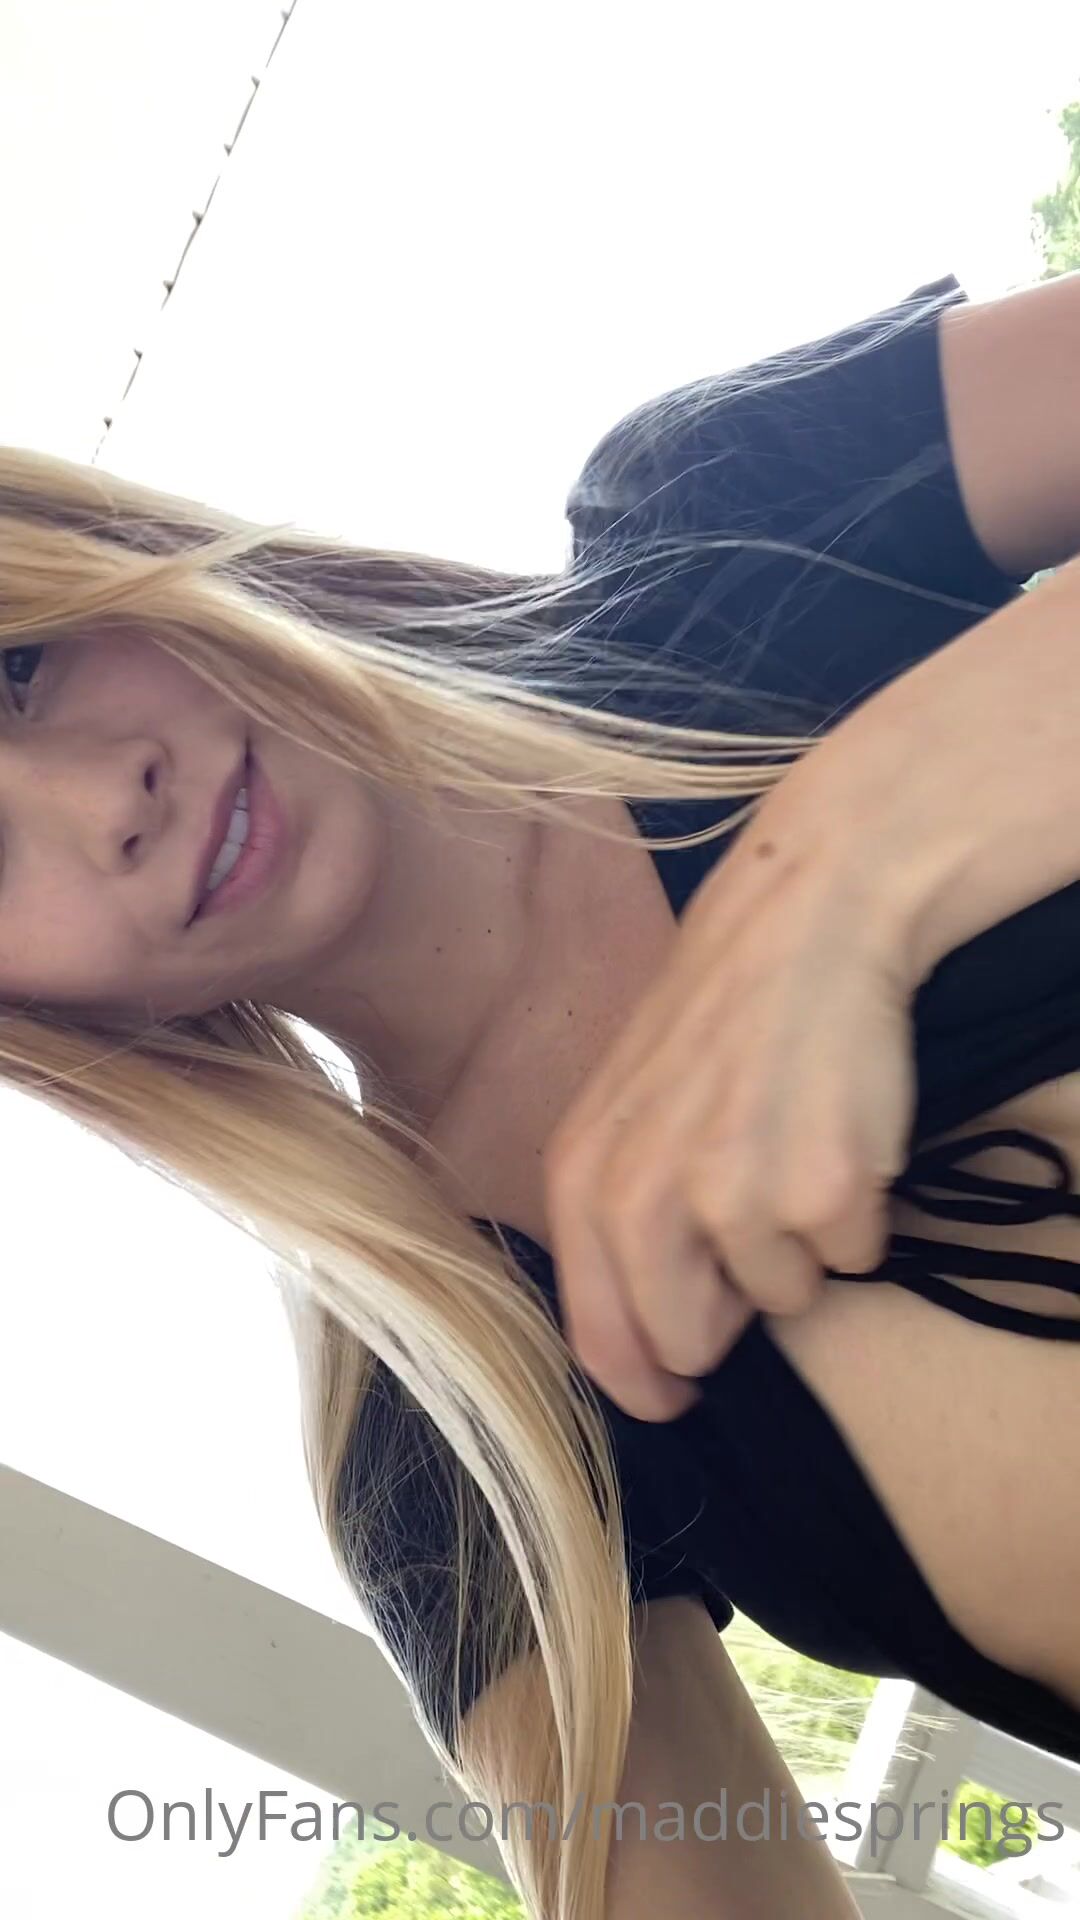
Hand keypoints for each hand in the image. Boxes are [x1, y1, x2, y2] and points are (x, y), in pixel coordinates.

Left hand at [542, 774, 917, 1421]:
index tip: (677, 1395)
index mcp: (582, 1180)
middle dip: (729, 1310)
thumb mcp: (623, 1108)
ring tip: (796, 1148)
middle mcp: (646, 1200)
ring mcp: (736, 1200)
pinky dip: (859, 1214)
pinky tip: (841, 1135)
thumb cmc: (718, 1016)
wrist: (807, 922)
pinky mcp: (824, 1192)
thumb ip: (617, 1218)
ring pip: (785, 1299)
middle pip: (690, 1344)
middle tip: (751, 1223)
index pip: (598, 1341)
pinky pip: (855, 1257)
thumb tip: (648, 1339)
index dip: (644, 1384)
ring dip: (801, 1246)